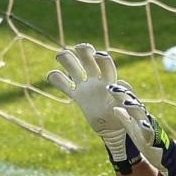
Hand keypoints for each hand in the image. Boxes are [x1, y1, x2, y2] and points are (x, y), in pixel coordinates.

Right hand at [47, 43, 134, 164]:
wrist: (113, 128)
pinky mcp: (77, 96)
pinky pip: (65, 85)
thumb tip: (121, 85)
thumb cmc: (123, 117)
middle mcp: (97, 80)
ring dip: (67, 59)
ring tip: (60, 55)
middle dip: (84, 51)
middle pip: (89, 60)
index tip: (98, 55)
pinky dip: (57, 79)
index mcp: (110, 81)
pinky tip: (50, 75)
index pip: (106, 66)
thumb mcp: (125, 108)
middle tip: (79, 47)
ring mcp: (86, 86)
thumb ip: (123, 97)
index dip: (102, 60)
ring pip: (74, 68)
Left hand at [108, 84, 169, 175]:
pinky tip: (141, 123)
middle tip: (112, 88)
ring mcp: (150, 127)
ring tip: (125, 102)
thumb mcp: (132, 129)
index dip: (120, 94)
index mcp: (139, 116)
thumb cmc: (147, 140)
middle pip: (134, 104)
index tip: (109, 86)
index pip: (129, 102)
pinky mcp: (154, 139)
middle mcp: (145, 118)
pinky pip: (150, 132)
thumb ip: (125, 119)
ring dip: (134, 108)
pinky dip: (146, 127)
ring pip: (142, 115)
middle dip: (124, 96)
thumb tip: (115, 108)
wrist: (164, 155)